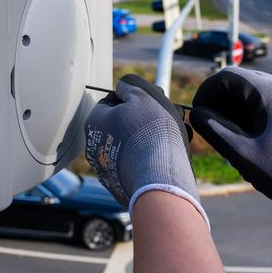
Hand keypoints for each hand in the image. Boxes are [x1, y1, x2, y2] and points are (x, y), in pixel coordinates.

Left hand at [85, 74, 208, 227]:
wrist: (158, 179)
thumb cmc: (149, 132)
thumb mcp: (141, 95)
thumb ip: (129, 86)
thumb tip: (123, 87)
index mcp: (95, 122)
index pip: (110, 102)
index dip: (132, 98)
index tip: (151, 100)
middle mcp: (95, 148)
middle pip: (123, 125)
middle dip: (145, 119)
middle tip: (168, 117)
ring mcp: (108, 169)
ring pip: (133, 145)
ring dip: (153, 138)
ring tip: (176, 136)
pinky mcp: (122, 186)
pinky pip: (139, 166)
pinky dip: (152, 159)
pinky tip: (170, 156)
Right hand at [190, 67, 271, 252]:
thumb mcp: (242, 154)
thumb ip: (215, 129)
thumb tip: (196, 112)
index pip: (227, 77)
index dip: (206, 92)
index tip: (197, 113)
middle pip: (242, 81)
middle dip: (221, 101)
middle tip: (211, 127)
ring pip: (255, 91)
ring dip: (236, 108)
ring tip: (229, 136)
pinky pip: (270, 101)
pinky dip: (253, 113)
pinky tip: (249, 137)